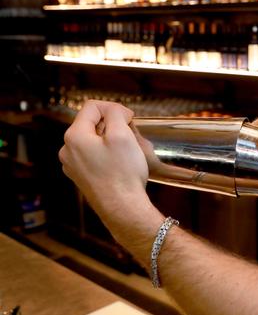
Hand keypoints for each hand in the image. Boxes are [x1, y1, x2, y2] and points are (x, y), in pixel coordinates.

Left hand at [58, 100, 150, 221]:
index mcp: (75, 136)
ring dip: (111, 139)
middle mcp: (68, 150)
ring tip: (128, 150)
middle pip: (92, 123)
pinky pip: (93, 155)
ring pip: (93, 140)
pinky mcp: (81, 176)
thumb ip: (115, 114)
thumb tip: (115, 111)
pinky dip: (107, 153)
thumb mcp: (122, 135)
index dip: (114, 108)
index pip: (92, 107)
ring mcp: (73, 165)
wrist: (122, 208)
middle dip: (113, 125)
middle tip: (131, 136)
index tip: (130, 119)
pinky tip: (120, 163)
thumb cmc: (123, 173)